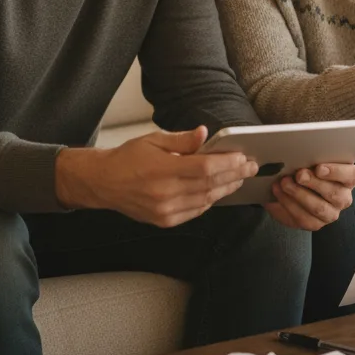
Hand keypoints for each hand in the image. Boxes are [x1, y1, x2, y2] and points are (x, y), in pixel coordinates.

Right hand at [55, 126, 257, 227]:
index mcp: (163, 170)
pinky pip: (195, 211)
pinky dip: (210, 201)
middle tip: (251, 166)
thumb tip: (205, 134)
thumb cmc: (127, 158)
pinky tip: (218, 191)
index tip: (243, 157)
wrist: (103, 183)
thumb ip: (181, 140)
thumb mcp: (152, 140)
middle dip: (235, 175)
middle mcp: (166, 193)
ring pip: (206, 200)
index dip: (228, 163)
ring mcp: (166, 210)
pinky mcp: (165, 221)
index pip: (206, 168)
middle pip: (210, 185)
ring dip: (226, 189)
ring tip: (239, 178)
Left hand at [264, 162, 354, 231]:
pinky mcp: (315, 224)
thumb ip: (311, 158)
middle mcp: (343, 198)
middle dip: (313, 183)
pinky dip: (288, 206)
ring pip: (318, 208)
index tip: (319, 168)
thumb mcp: (313, 160)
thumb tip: (298, 156)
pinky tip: (278, 195)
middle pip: (334, 193)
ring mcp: (330, 213)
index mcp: (348, 178)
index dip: (336, 172)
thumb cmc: (310, 168)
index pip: (350, 175)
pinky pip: (303, 219)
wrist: (298, 187)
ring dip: (298, 195)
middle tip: (298, 175)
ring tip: (283, 184)